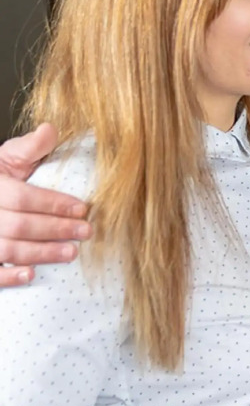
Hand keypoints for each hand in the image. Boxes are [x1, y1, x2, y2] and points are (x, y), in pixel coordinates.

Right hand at [0, 124, 89, 286]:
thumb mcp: (9, 157)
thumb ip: (31, 147)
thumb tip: (50, 129)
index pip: (22, 198)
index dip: (53, 204)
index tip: (83, 209)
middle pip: (18, 225)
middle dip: (55, 229)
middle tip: (86, 232)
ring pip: (6, 250)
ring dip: (40, 253)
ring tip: (71, 253)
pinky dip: (7, 277)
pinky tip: (31, 275)